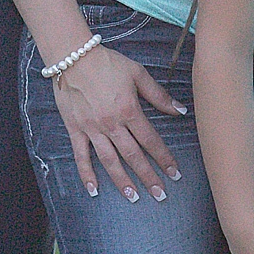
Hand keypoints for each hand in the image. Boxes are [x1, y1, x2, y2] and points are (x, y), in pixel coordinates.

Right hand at [52, 42, 183, 200]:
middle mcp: (111, 124)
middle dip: (148, 176)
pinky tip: (94, 190)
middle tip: (160, 194)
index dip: (164, 157)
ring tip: (133, 197)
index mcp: (128, 109)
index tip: (174, 173)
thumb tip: (180, 110)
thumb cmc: (107, 63)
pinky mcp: (76, 130)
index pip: (150, 140)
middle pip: (133, 155)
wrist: (73, 56)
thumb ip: (158, 95)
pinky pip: (81, 156)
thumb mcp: (137, 73)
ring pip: (110, 161)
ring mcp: (92, 129)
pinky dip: (86, 175)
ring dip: (122, 181)